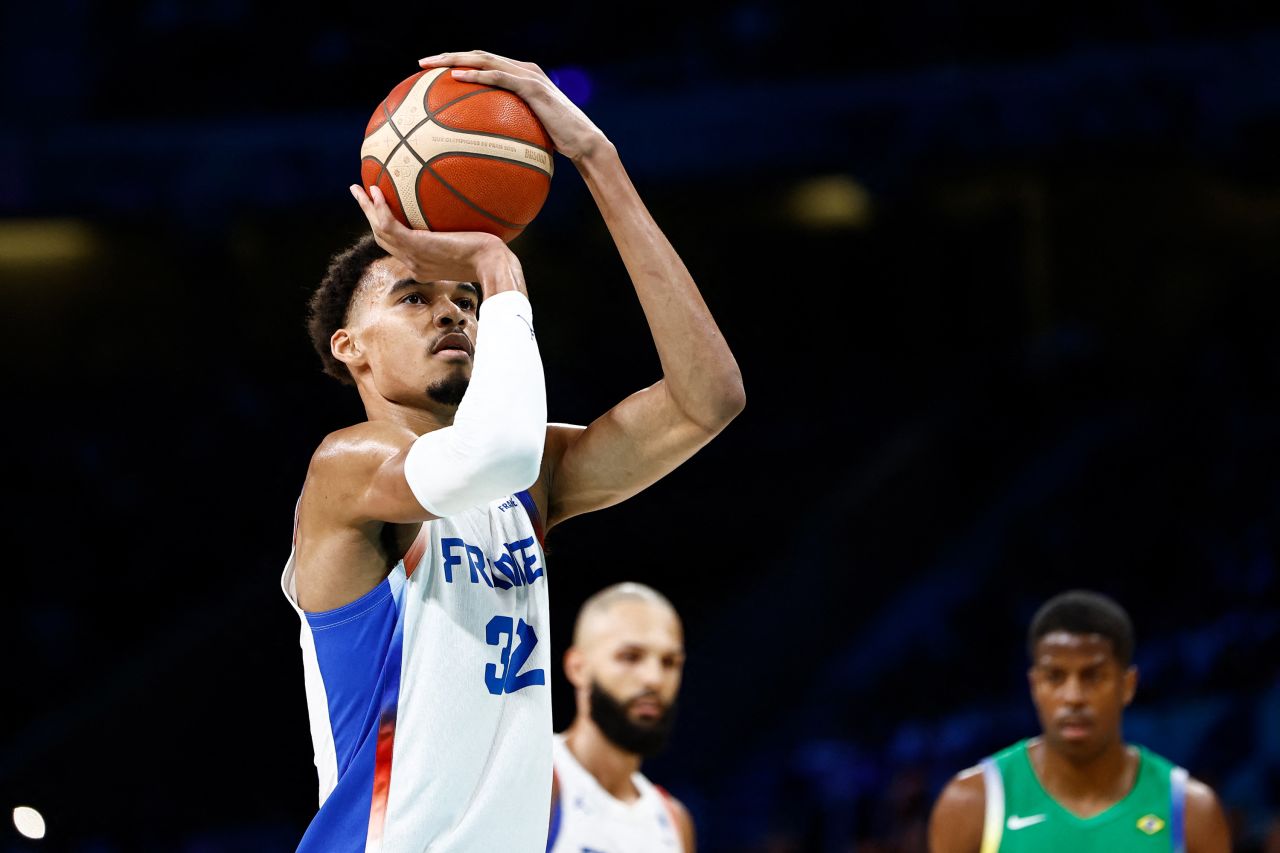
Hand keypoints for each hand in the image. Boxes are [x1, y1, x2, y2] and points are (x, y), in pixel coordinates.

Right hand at [350, 183, 518, 293]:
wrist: (493, 265)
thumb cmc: (492, 255)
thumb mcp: (473, 245)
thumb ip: (463, 234)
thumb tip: (471, 213)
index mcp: (423, 265)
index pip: (397, 247)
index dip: (384, 228)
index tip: (381, 211)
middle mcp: (414, 263)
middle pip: (382, 238)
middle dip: (368, 216)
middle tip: (360, 195)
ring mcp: (414, 257)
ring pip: (379, 231)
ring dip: (366, 208)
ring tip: (358, 189)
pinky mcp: (417, 246)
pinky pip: (389, 225)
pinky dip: (379, 208)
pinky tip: (375, 191)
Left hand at [418, 50, 610, 162]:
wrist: (585, 144)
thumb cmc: (558, 146)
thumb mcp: (528, 136)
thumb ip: (508, 132)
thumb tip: (482, 152)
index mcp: (521, 78)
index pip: (484, 64)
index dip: (457, 63)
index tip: (432, 73)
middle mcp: (524, 70)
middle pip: (479, 56)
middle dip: (448, 56)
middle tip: (421, 64)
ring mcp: (529, 76)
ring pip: (485, 59)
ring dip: (455, 59)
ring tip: (430, 65)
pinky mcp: (534, 87)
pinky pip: (499, 78)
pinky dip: (477, 75)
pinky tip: (456, 78)